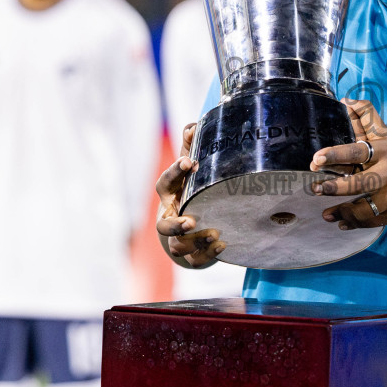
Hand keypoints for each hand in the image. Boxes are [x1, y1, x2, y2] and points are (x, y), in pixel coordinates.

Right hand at [155, 123, 224, 268]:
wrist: (190, 225)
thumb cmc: (190, 189)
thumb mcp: (190, 169)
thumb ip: (191, 148)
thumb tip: (194, 126)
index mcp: (169, 195)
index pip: (165, 183)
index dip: (175, 172)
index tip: (190, 161)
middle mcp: (170, 218)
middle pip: (162, 226)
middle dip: (175, 225)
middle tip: (192, 220)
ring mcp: (179, 239)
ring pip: (178, 247)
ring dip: (196, 242)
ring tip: (215, 233)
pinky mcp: (192, 255)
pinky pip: (195, 260)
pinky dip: (208, 254)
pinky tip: (223, 244)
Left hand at [310, 99, 386, 229]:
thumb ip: (366, 119)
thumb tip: (346, 100)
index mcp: (383, 152)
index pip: (357, 152)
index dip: (336, 155)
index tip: (316, 158)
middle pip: (360, 182)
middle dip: (336, 187)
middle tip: (316, 188)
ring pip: (364, 207)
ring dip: (343, 211)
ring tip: (326, 214)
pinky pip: (372, 221)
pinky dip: (355, 223)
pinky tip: (342, 223)